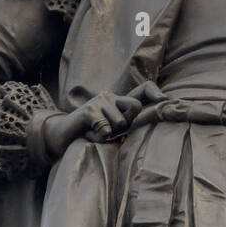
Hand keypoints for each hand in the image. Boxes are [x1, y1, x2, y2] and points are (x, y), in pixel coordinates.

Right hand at [38, 81, 164, 156]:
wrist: (61, 137)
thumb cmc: (90, 134)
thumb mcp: (113, 130)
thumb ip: (128, 123)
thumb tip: (150, 118)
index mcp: (118, 101)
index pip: (142, 89)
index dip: (155, 93)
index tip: (164, 100)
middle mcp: (110, 96)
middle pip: (135, 106)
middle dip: (127, 124)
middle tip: (110, 131)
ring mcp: (99, 101)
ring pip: (120, 123)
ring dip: (110, 135)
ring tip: (96, 133)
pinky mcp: (89, 111)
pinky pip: (106, 128)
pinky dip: (99, 136)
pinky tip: (88, 133)